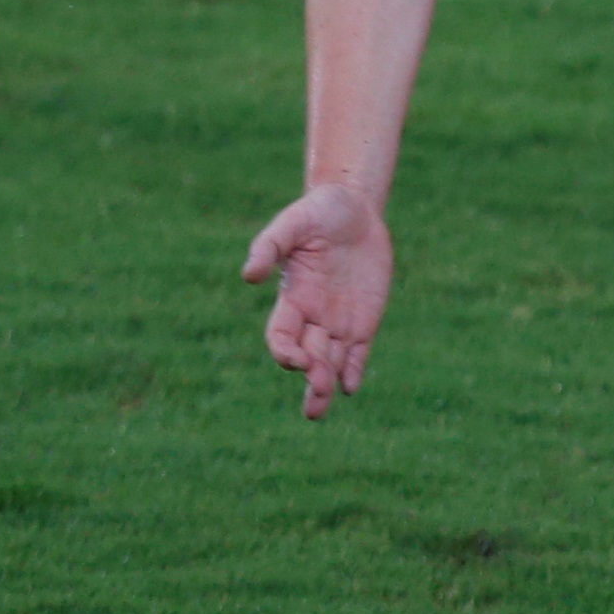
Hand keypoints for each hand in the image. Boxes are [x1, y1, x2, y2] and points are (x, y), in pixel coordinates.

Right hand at [244, 183, 392, 420]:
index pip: (281, 335)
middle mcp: (313, 315)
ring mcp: (339, 319)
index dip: (284, 351)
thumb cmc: (319, 212)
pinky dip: (353, 370)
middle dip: (309, 378)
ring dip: (326, 384)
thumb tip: (248, 276)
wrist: (354, 207)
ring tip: (320, 406)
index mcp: (293, 297)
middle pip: (307, 355)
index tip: (297, 360)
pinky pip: (358, 351)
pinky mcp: (365, 318)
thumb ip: (269, 247)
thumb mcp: (292, 224)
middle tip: (317, 399)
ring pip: (330, 361)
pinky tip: (350, 387)